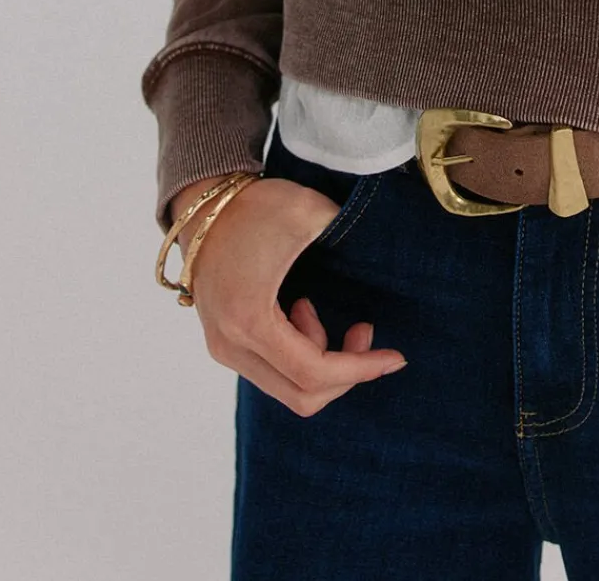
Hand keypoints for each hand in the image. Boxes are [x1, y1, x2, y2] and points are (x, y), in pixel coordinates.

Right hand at [168, 173, 406, 416]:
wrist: (203, 204)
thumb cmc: (254, 207)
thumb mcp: (309, 213)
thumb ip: (349, 235)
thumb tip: (384, 259)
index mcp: (249, 320)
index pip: (313, 372)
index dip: (360, 370)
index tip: (395, 357)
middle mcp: (230, 345)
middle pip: (302, 394)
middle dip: (345, 370)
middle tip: (363, 328)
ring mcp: (224, 349)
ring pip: (287, 386)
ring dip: (320, 358)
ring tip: (315, 306)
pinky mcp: (224, 345)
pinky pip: (273, 372)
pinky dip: (300, 353)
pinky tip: (301, 312)